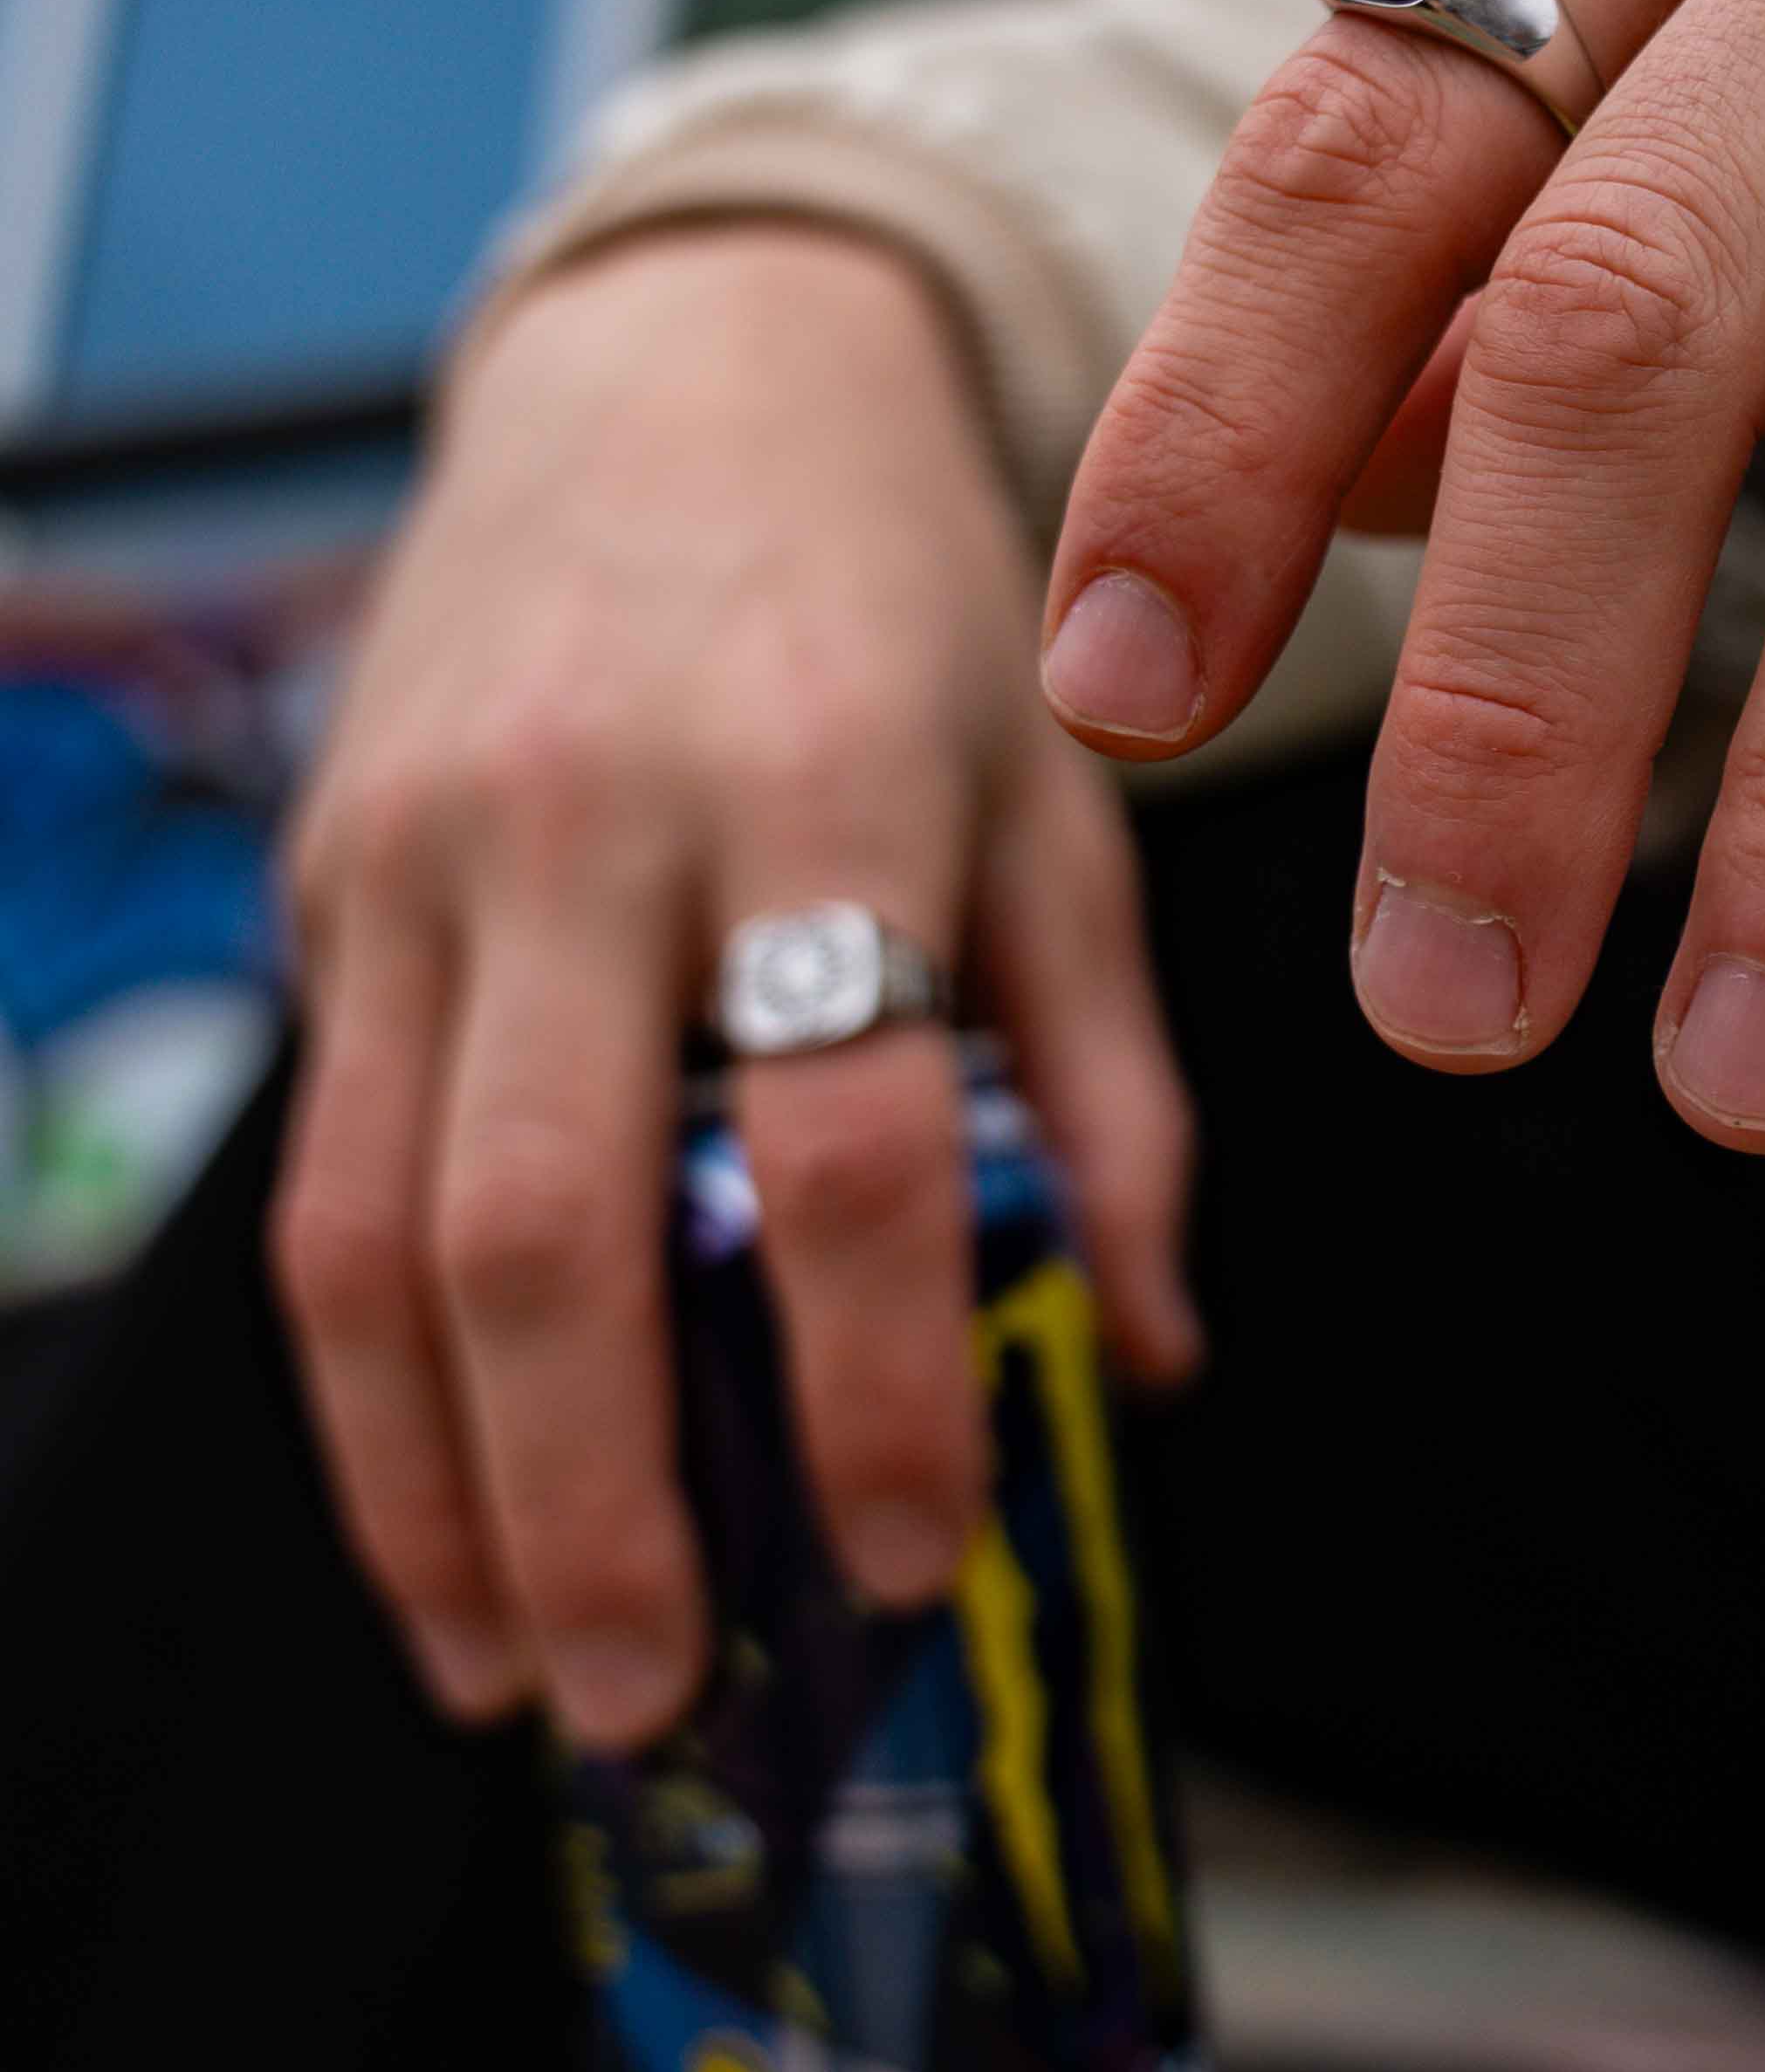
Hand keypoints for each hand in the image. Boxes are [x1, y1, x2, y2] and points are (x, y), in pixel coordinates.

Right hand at [274, 226, 1198, 1745]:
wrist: (691, 369)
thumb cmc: (910, 600)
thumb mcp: (1067, 792)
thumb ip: (1111, 1075)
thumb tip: (1142, 1350)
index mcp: (826, 780)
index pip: (849, 1138)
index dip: (876, 1379)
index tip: (919, 1554)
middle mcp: (595, 821)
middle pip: (550, 1226)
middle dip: (595, 1507)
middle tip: (669, 1701)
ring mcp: (424, 854)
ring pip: (371, 1236)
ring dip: (433, 1498)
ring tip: (523, 1674)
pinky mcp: (326, 886)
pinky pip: (315, 1175)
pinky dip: (364, 1386)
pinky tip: (441, 1509)